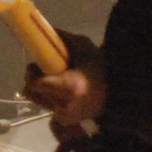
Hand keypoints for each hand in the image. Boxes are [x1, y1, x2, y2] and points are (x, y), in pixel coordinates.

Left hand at [22, 32, 105, 148]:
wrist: (118, 94)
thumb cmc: (101, 69)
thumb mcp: (84, 47)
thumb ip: (63, 39)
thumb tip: (45, 30)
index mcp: (70, 87)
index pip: (36, 84)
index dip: (32, 73)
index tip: (37, 64)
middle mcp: (64, 106)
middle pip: (32, 93)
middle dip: (35, 80)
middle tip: (44, 70)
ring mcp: (64, 117)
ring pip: (39, 100)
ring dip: (42, 89)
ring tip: (56, 80)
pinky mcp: (65, 121)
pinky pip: (48, 106)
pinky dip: (50, 98)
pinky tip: (62, 91)